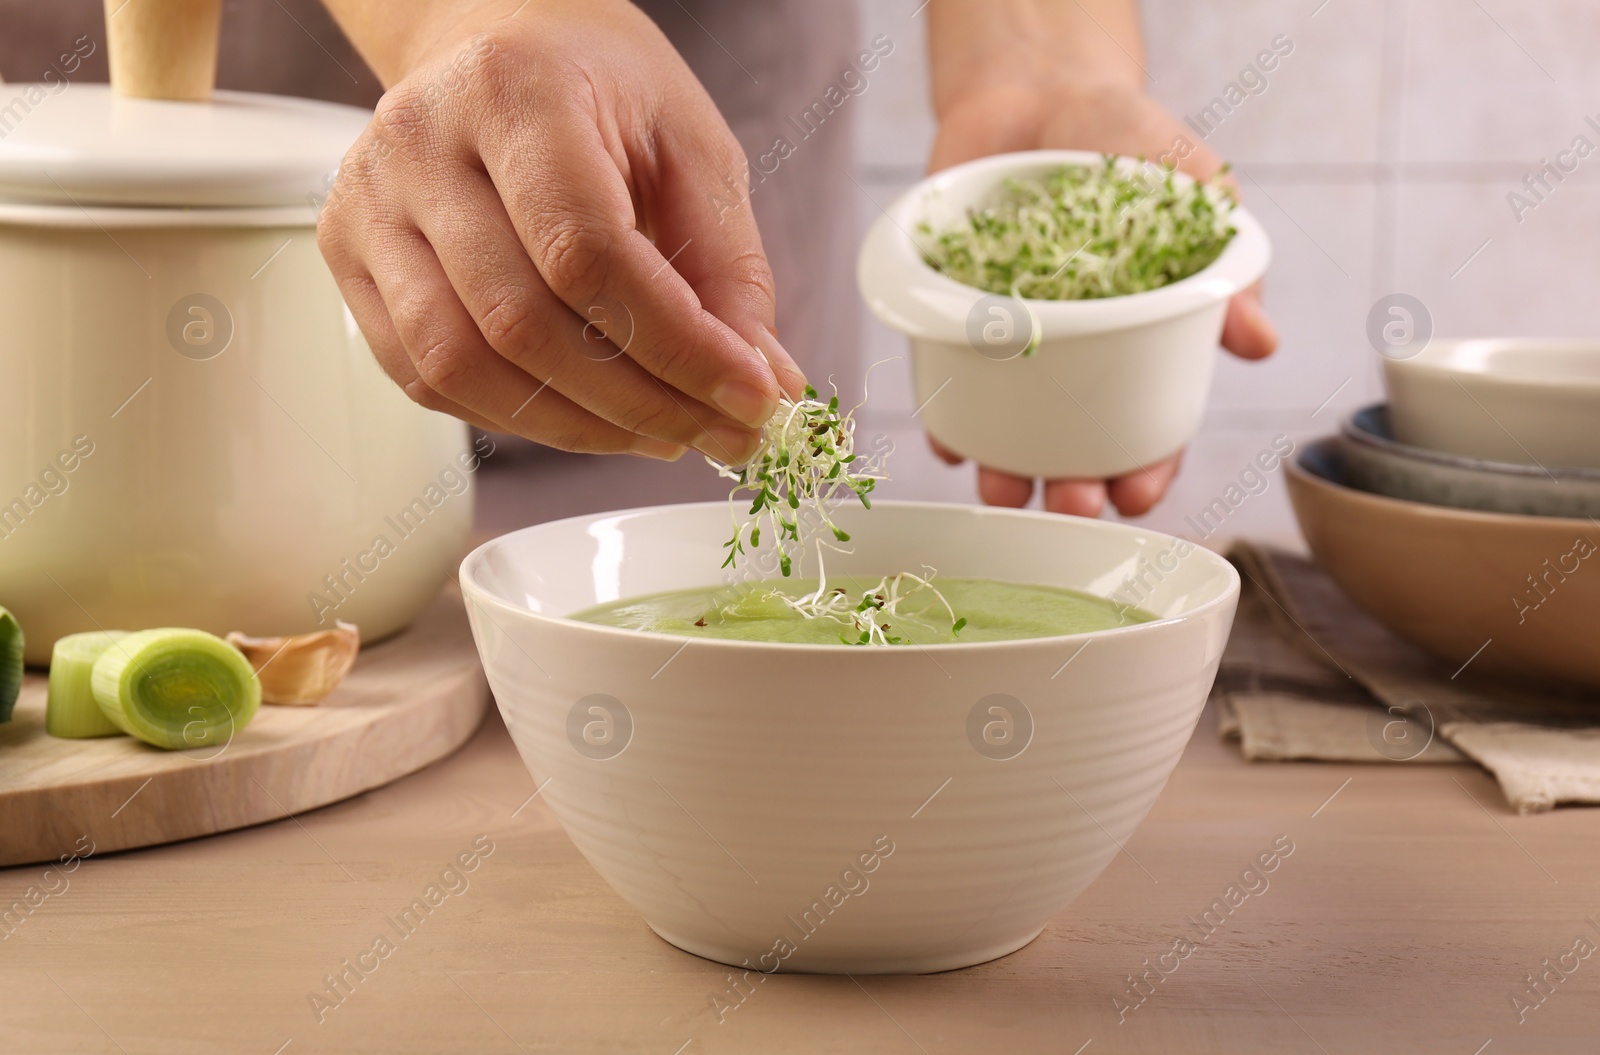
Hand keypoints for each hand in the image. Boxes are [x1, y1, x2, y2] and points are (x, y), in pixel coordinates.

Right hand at [316, 0, 806, 465]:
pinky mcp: (346, 257)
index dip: (678, 345)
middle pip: (523, 322)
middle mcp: (419, 143)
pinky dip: (516, 417)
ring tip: (659, 433)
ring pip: (461, 364)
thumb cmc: (596, 87)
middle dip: (638, 401)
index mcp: (513, 90)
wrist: (497, 45)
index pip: (589, 253)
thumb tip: (761, 382)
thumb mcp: (691, 146)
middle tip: (716, 433)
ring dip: (576, 426)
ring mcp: (367, 204)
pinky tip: (588, 416)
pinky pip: (425, 377)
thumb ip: (729, 266)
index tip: (750, 396)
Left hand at [926, 77, 1278, 515]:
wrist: (1038, 87)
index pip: (1149, 427)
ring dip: (1006, 473)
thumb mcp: (1187, 190)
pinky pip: (943, 381)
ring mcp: (1009, 344)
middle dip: (1075, 490)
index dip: (1148, 468)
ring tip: (1004, 489)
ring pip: (1007, 432)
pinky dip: (944, 414)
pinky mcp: (950, 318)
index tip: (1138, 493)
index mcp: (1138, 342)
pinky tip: (948, 437)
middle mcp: (1072, 358)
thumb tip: (1260, 343)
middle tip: (1072, 502)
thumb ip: (1224, 263)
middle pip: (1075, 448)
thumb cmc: (1128, 142)